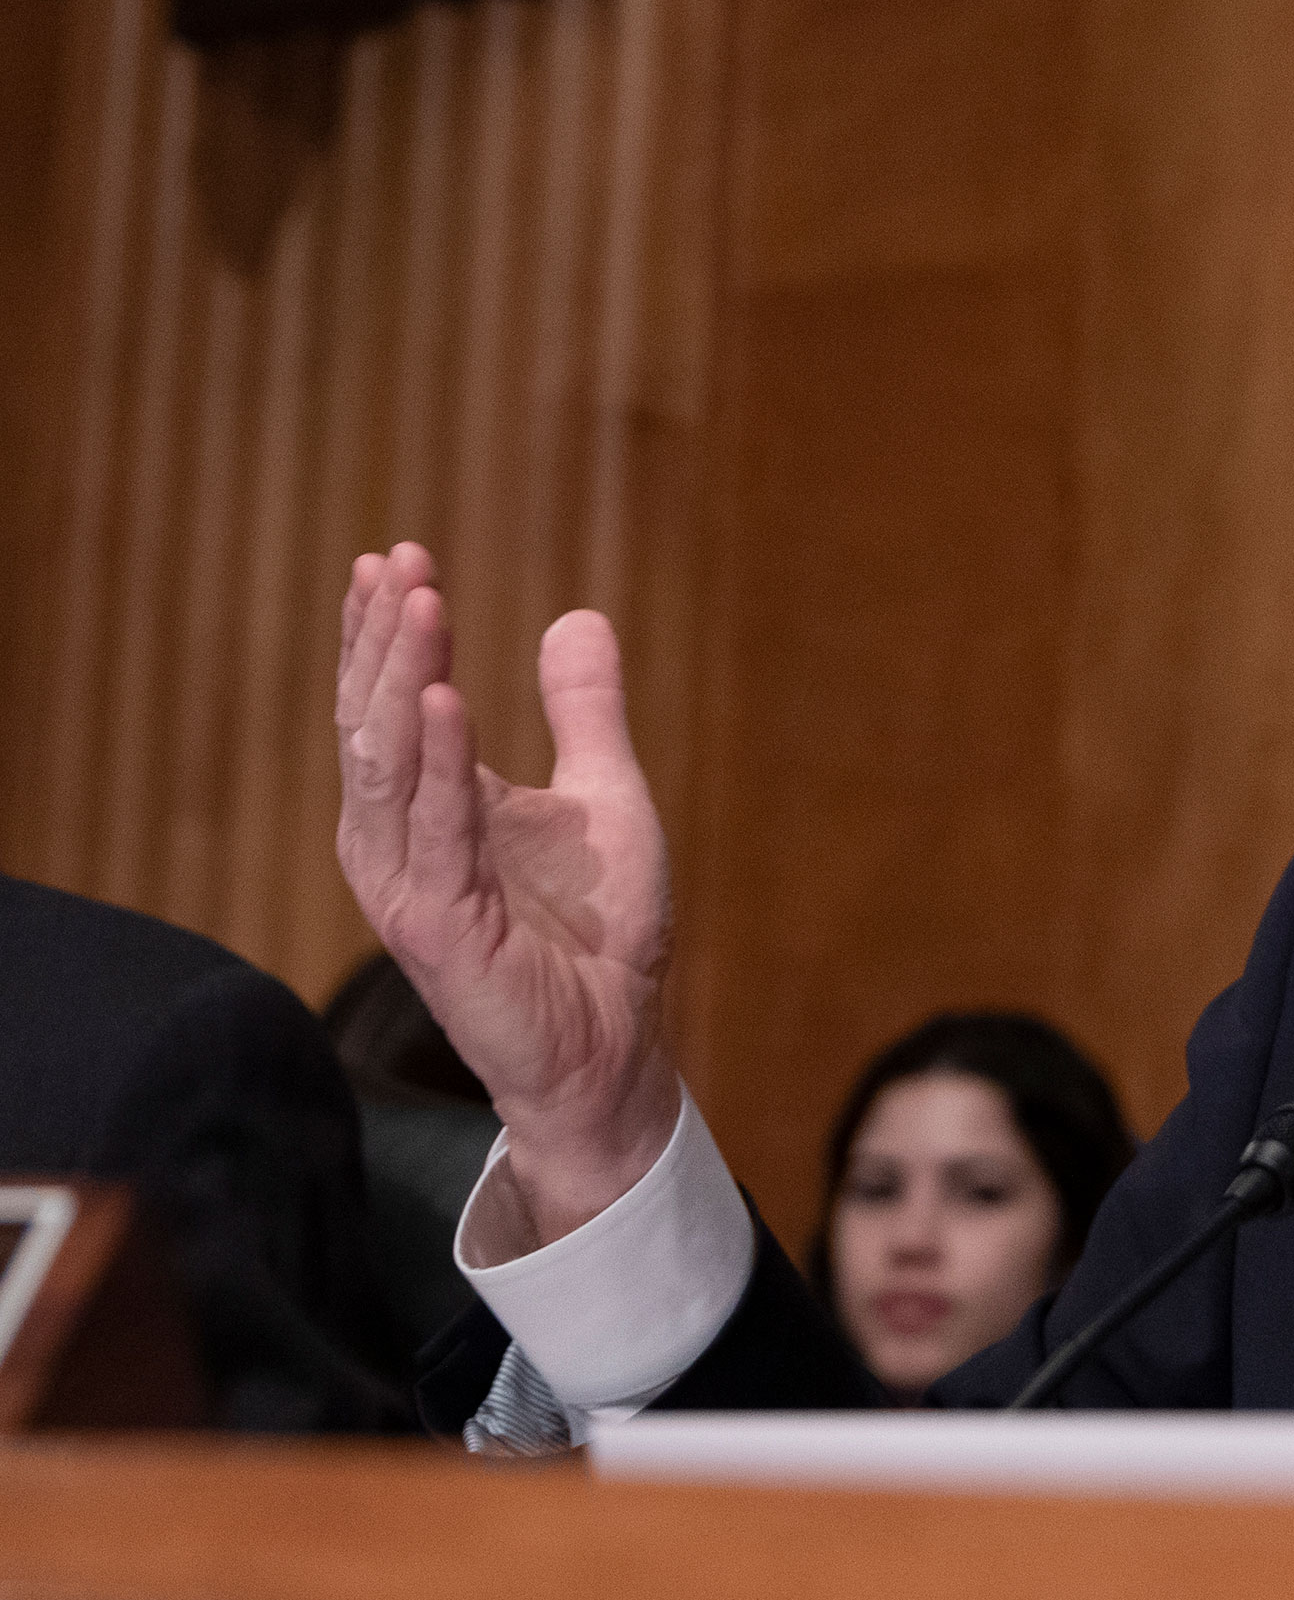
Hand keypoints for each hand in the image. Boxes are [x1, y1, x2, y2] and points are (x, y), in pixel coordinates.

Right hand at [335, 543, 680, 1243]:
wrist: (614, 1044)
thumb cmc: (601, 934)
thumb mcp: (604, 796)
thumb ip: (585, 712)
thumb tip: (578, 616)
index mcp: (431, 807)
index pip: (391, 702)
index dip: (389, 632)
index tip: (398, 556)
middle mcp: (402, 840)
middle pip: (374, 719)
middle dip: (384, 638)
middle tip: (400, 561)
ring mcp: (410, 883)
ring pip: (389, 762)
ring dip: (401, 677)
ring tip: (418, 601)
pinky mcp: (436, 926)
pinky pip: (437, 827)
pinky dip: (441, 759)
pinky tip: (445, 697)